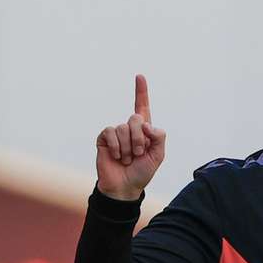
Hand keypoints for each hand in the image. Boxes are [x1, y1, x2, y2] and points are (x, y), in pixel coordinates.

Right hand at [95, 74, 165, 199]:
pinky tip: (117, 157)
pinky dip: (117, 146)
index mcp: (144, 131)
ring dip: (128, 147)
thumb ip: (159, 137)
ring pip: (124, 127)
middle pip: (136, 118)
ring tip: (127, 159)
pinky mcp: (104, 138)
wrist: (125, 186)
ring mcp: (116, 133)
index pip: (142, 106)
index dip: (141, 91)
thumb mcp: (158, 155)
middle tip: (138, 154)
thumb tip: (145, 123)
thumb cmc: (142, 172)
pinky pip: (111, 132)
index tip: (140, 76)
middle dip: (139, 139)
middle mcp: (130, 128)